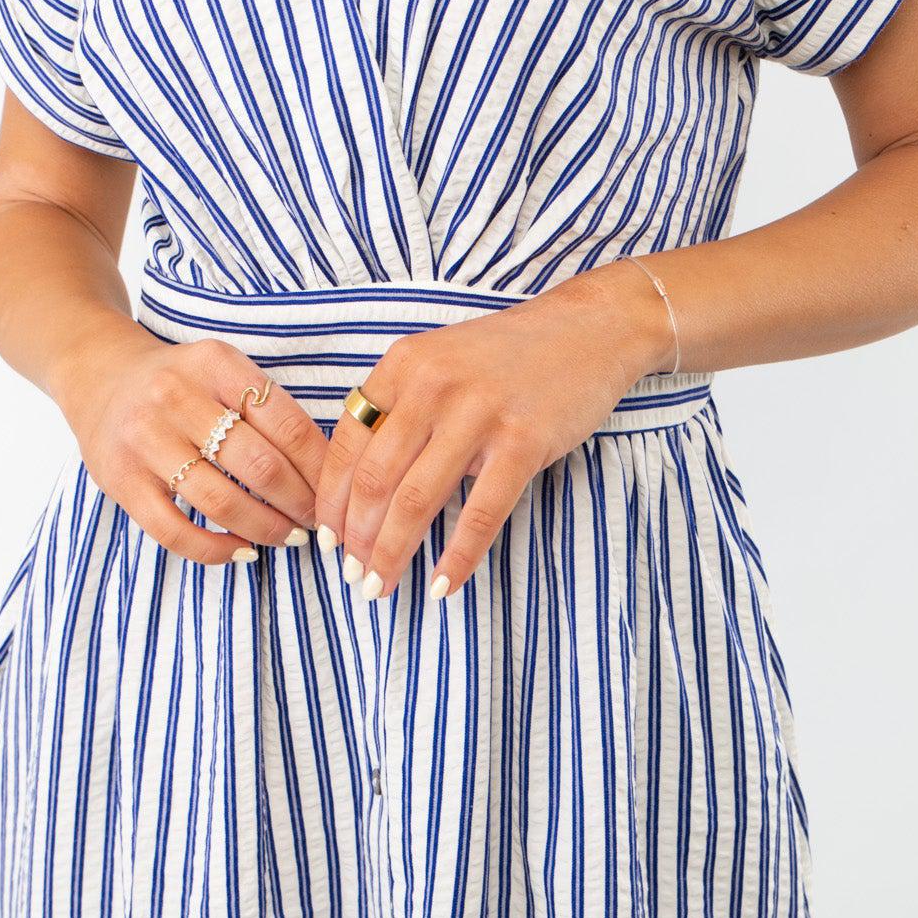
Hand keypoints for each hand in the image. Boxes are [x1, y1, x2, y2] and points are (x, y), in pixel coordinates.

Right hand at [54, 317, 328, 564]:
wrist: (99, 376)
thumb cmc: (180, 382)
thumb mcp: (223, 371)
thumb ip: (267, 408)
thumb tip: (328, 471)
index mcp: (215, 364)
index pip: (287, 424)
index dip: (320, 467)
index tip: (337, 492)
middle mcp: (176, 397)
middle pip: (259, 466)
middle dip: (300, 503)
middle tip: (318, 522)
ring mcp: (144, 440)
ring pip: (220, 502)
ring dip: (265, 529)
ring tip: (288, 537)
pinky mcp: (120, 479)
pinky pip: (173, 531)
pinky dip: (215, 550)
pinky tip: (242, 551)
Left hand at [313, 260, 672, 598]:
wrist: (589, 329)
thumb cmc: (508, 355)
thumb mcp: (439, 362)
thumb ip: (400, 409)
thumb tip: (361, 488)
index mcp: (402, 364)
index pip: (347, 445)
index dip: (331, 500)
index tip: (328, 539)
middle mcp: (432, 385)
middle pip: (375, 479)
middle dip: (357, 539)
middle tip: (353, 576)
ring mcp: (479, 413)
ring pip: (418, 501)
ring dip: (393, 554)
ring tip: (382, 588)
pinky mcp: (523, 441)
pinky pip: (480, 514)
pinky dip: (457, 557)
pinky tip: (443, 585)